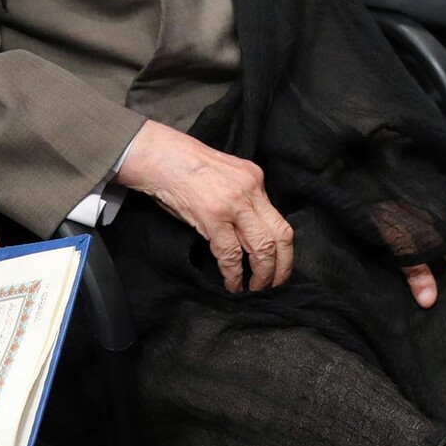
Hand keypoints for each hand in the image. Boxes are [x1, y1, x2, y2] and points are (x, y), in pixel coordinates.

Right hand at [115, 119, 293, 291]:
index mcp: (254, 178)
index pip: (281, 221)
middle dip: (280, 267)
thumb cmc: (185, 166)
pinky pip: (231, 254)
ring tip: (255, 288)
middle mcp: (250, 190)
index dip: (285, 251)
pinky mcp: (212, 217)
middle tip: (273, 285)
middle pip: (280, 237)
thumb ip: (242, 197)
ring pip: (262, 248)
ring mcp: (233, 204)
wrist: (160, 156)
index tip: (280, 267)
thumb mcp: (225, 175)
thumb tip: (249, 228)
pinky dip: (234, 274)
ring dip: (261, 275)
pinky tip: (232, 284)